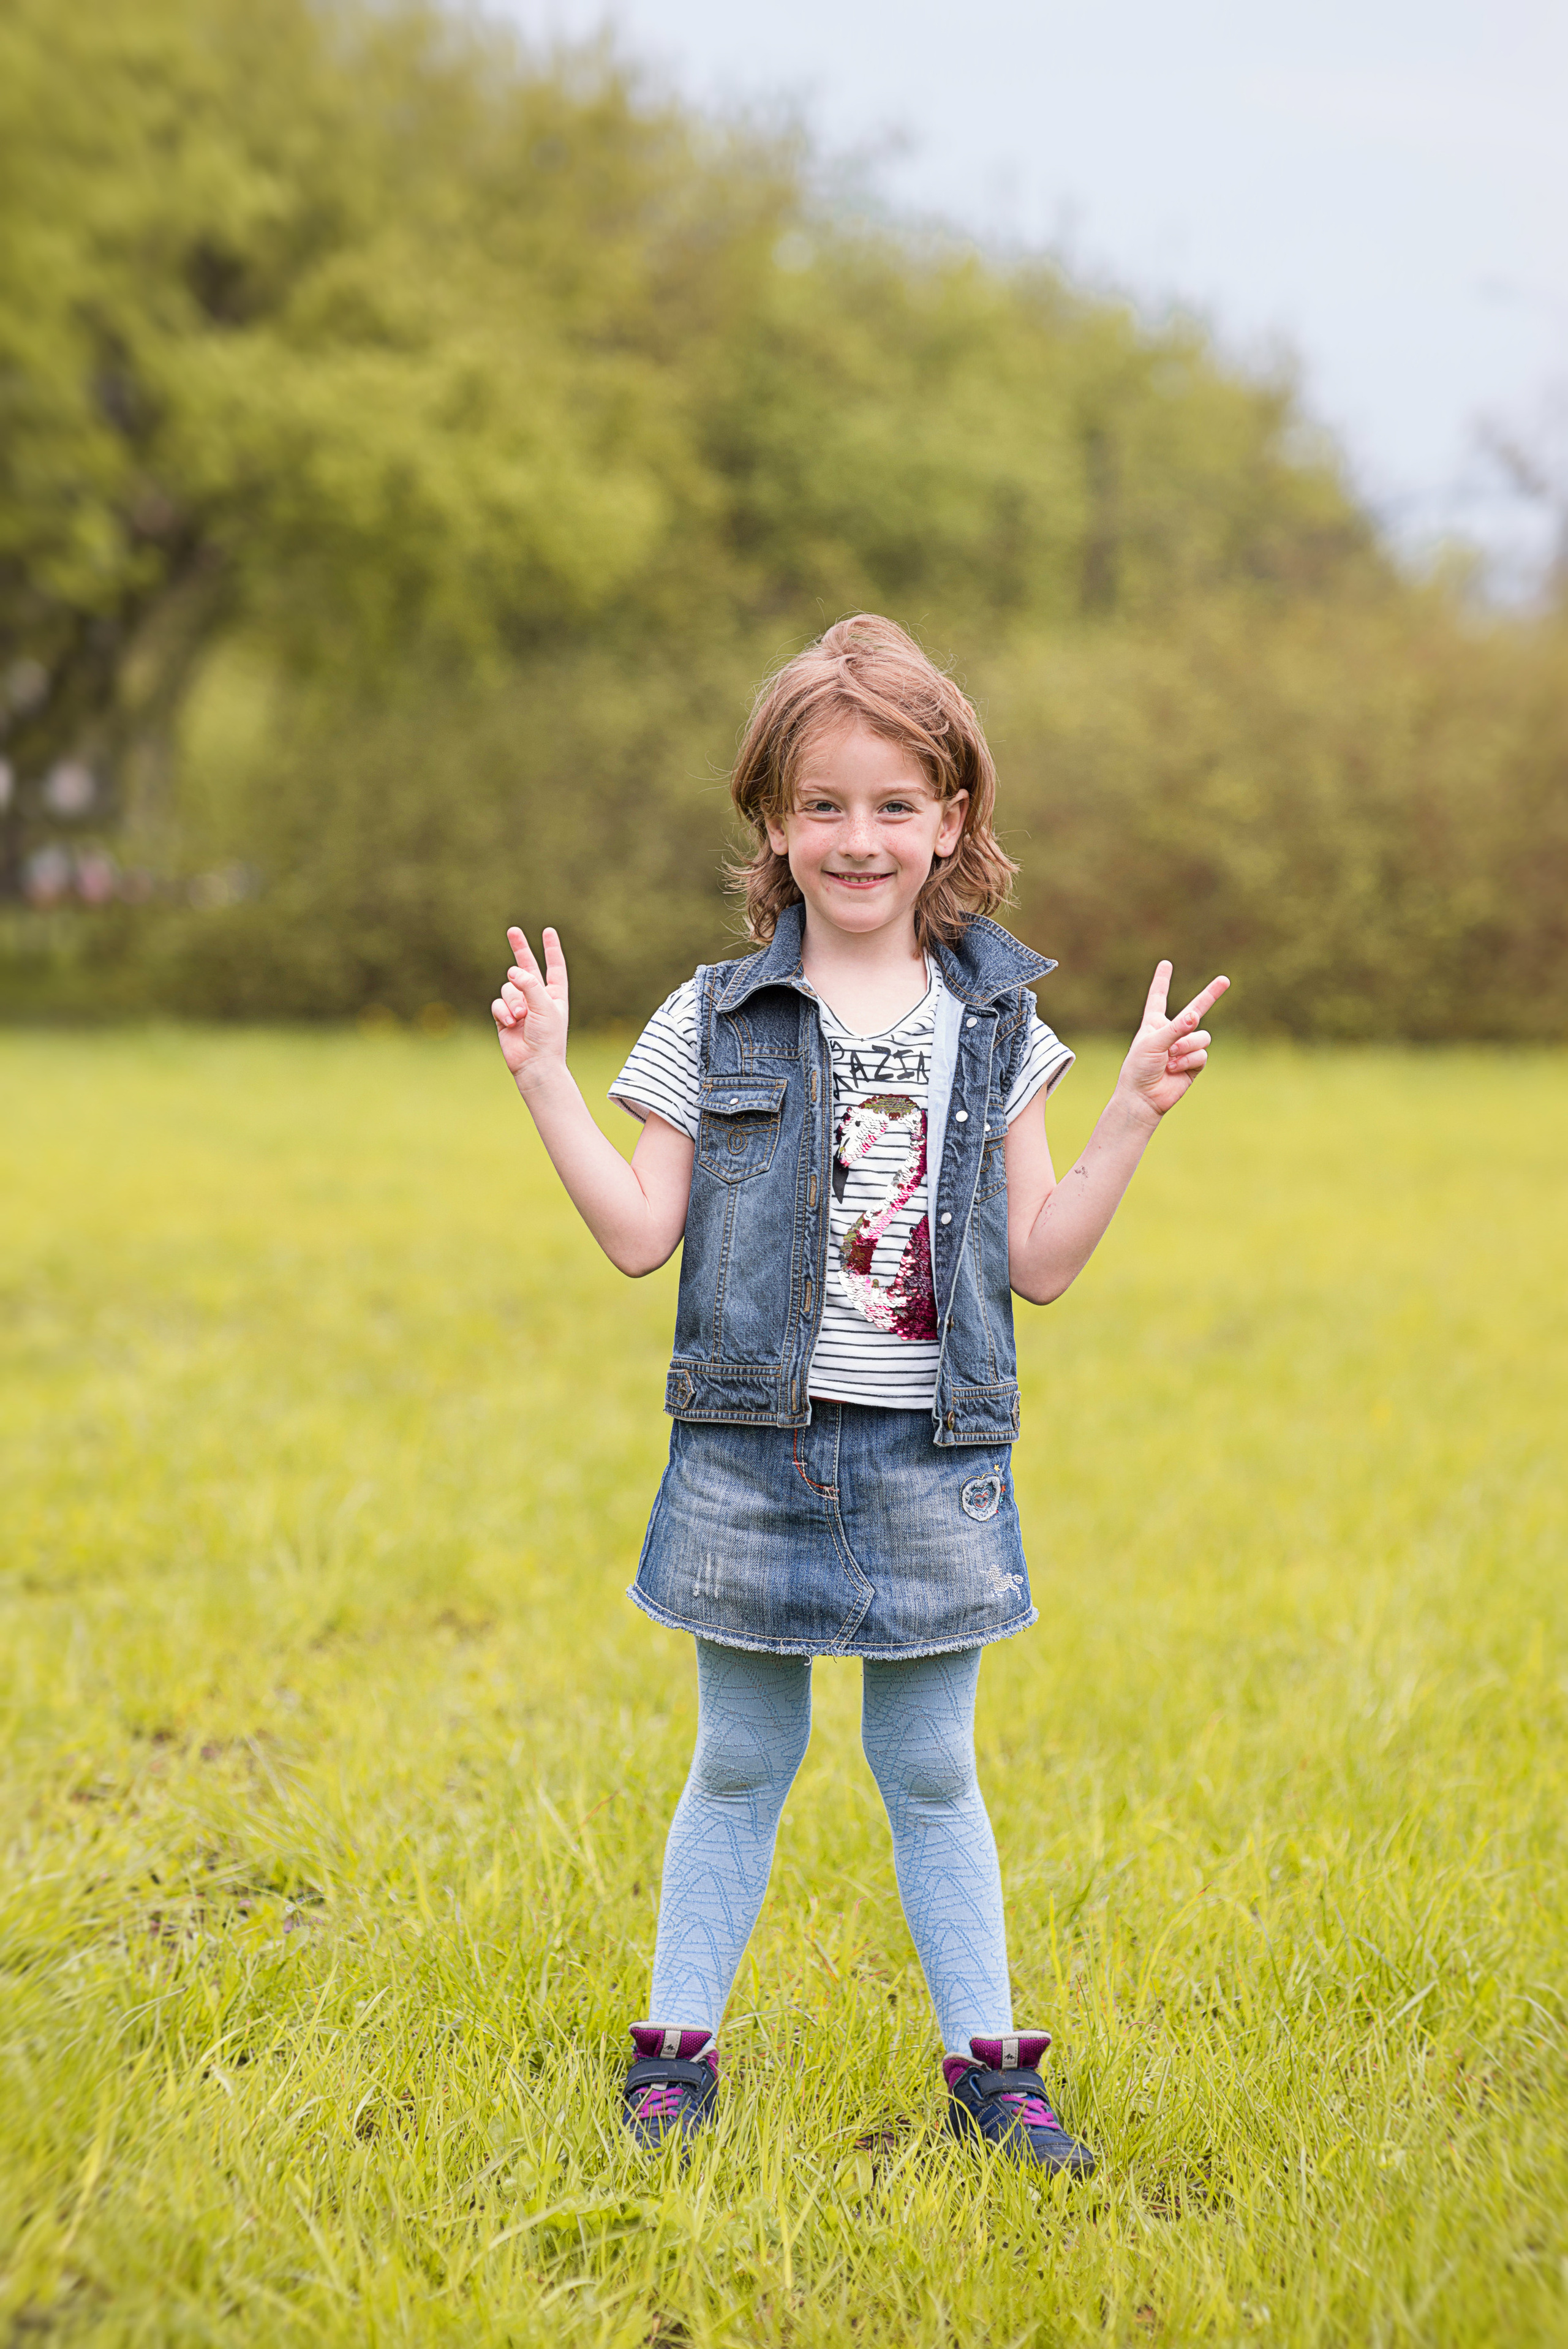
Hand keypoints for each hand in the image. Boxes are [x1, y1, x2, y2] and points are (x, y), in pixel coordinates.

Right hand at [491, 925, 569, 1089]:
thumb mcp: (544, 1006)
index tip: (548, 931)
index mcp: (555, 994)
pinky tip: (510, 1025)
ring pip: (508, 988)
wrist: (534, 1064)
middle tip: (513, 930)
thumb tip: (512, 971)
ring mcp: (520, 1006)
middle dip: (520, 949)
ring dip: (513, 1002)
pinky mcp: (504, 1016)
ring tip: (521, 1019)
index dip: (551, 948)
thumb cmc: (547, 1037)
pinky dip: (503, 1012)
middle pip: (527, 966)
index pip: (554, 966)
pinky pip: (498, 1003)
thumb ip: (530, 984)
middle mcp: (537, 997)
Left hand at [1115, 961, 1229, 1123]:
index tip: (1165, 963)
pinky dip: (1189, 1060)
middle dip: (1211, 995)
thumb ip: (1174, 1028)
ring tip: (1170, 1058)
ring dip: (1186, 1046)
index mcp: (1154, 1023)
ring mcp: (1185, 1047)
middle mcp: (1172, 1032)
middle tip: (1225, 980)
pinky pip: (1202, 1053)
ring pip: (1201, 1036)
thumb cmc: (1139, 1068)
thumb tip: (1195, 1016)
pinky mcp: (1194, 1063)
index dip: (1162, 980)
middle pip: (1196, 1009)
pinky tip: (1175, 1069)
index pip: (1158, 996)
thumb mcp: (1152, 1043)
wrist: (1143, 1097)